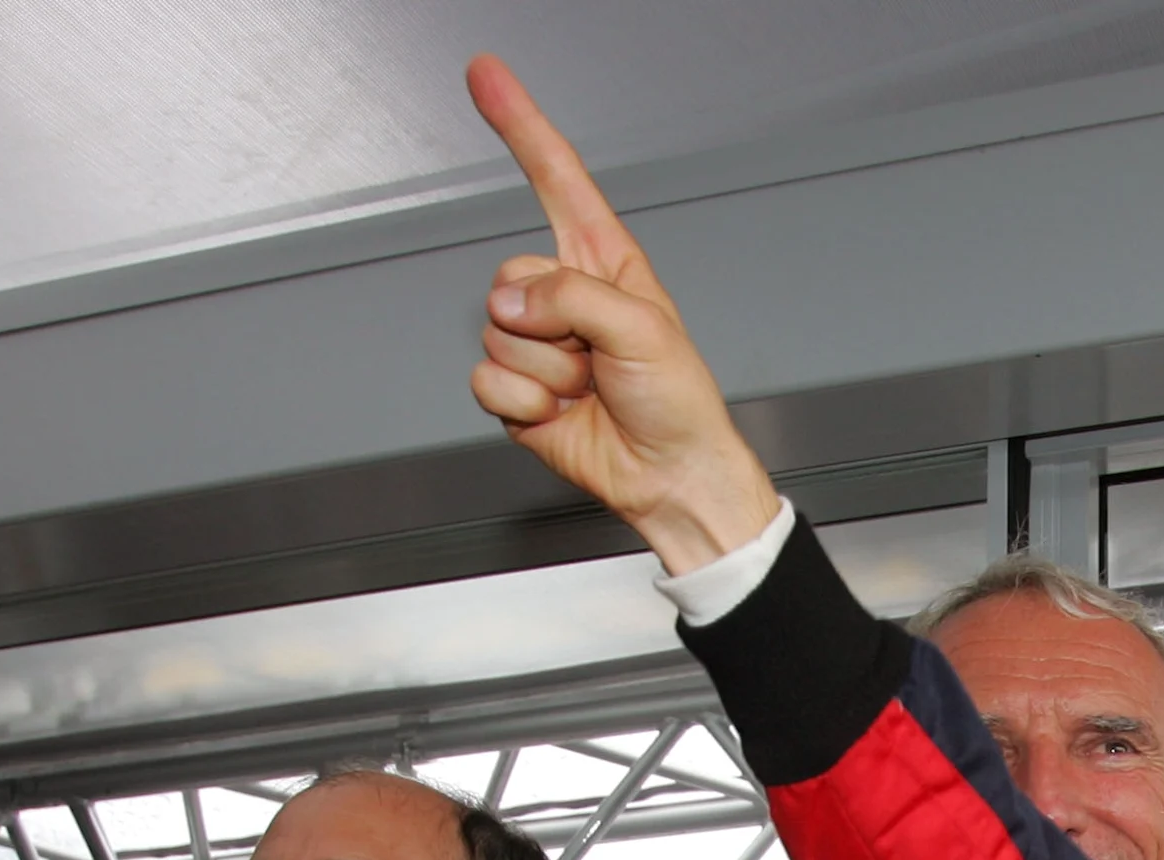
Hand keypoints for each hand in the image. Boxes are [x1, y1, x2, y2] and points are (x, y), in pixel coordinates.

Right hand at [465, 56, 782, 572]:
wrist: (668, 476)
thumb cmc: (678, 404)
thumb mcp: (643, 329)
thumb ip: (574, 296)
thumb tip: (512, 299)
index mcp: (604, 265)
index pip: (555, 179)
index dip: (520, 127)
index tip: (487, 78)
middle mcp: (564, 297)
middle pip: (510, 274)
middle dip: (552, 322)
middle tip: (595, 356)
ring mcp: (537, 343)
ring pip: (496, 332)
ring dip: (547, 369)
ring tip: (589, 387)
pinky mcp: (515, 389)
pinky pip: (485, 379)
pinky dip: (523, 402)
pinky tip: (561, 412)